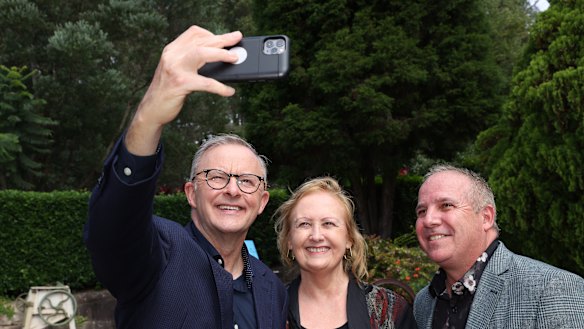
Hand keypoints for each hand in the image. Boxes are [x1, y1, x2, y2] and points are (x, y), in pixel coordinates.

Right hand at [126, 25, 241, 154]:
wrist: (152, 109)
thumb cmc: (168, 90)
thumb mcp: (177, 70)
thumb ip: (191, 61)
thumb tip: (220, 57)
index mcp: (172, 50)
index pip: (193, 33)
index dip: (211, 33)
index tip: (225, 37)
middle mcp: (172, 56)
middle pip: (201, 41)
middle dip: (222, 39)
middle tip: (237, 38)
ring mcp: (175, 69)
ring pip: (201, 54)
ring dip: (221, 54)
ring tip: (234, 58)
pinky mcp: (180, 84)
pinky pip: (205, 83)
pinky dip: (220, 87)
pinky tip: (229, 91)